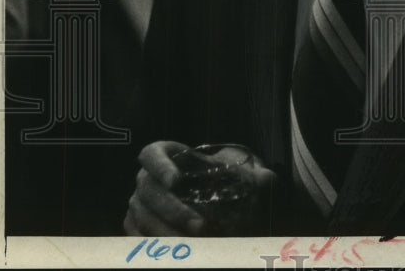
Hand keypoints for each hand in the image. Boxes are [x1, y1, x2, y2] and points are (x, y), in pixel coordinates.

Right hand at [124, 140, 276, 235]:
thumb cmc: (224, 179)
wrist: (216, 200)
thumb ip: (256, 174)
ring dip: (166, 232)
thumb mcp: (240, 172)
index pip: (152, 153)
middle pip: (149, 191)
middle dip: (173, 210)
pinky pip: (137, 236)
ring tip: (193, 244)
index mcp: (166, 155)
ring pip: (142, 217)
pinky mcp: (137, 226)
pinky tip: (175, 251)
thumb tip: (267, 180)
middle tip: (200, 226)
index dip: (160, 165)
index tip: (176, 181)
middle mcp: (147, 178)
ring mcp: (139, 203)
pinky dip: (153, 244)